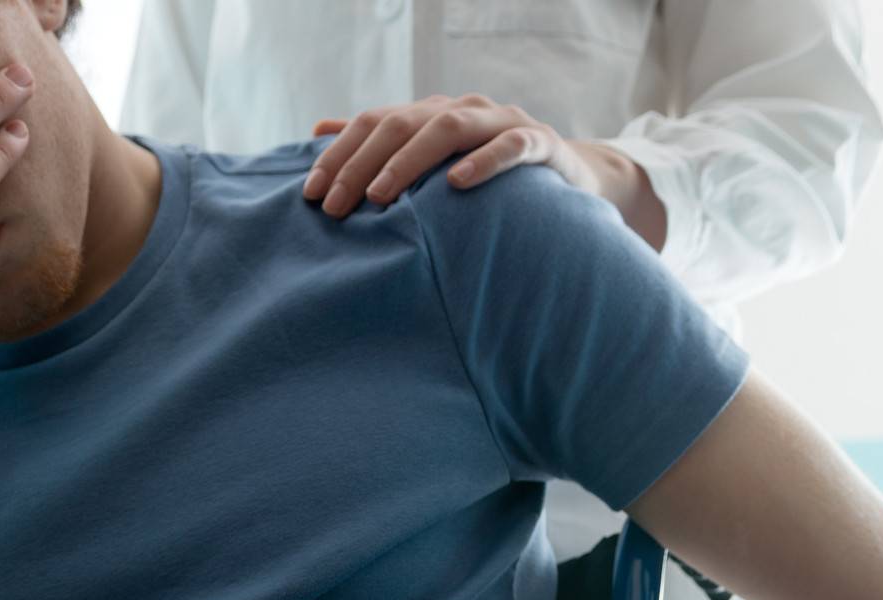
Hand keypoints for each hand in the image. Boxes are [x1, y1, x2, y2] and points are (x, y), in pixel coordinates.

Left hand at [301, 92, 634, 224]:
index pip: (375, 123)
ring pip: (447, 128)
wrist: (570, 174)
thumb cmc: (494, 175)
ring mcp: (501, 122)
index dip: (340, 155)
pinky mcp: (538, 143)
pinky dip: (483, 163)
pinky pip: (509, 148)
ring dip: (409, 162)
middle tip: (337, 205)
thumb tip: (318, 131)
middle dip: (362, 164)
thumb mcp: (435, 161)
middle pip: (402, 124)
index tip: (312, 194)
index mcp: (433, 113)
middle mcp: (462, 109)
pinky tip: (458, 184)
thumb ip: (382, 145)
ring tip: (383, 196)